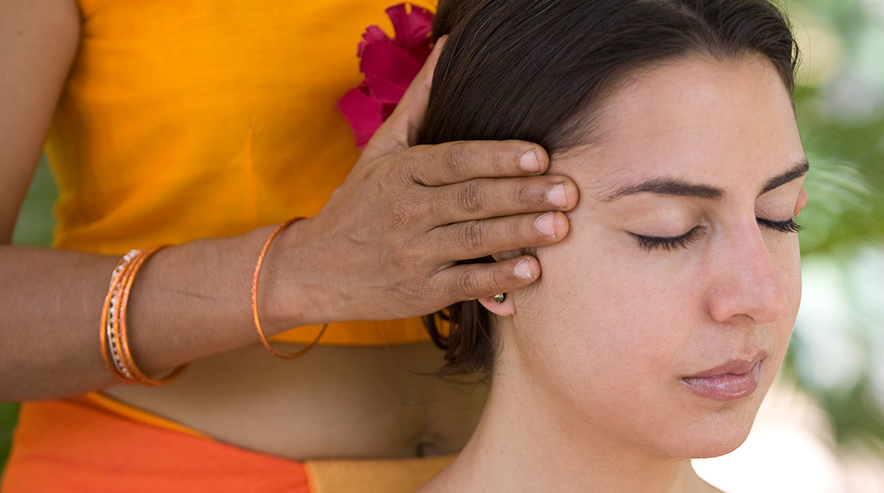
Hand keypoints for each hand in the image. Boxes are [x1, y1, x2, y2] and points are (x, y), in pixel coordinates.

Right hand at [264, 37, 578, 326]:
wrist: (315, 270)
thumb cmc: (359, 204)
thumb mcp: (381, 150)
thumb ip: (419, 103)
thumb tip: (447, 49)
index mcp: (402, 172)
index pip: (456, 160)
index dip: (498, 157)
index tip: (539, 154)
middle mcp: (408, 211)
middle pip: (472, 199)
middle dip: (523, 194)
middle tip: (567, 190)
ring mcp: (414, 253)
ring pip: (474, 239)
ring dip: (519, 233)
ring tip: (560, 226)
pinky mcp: (421, 292)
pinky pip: (466, 283)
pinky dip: (499, 278)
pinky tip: (532, 270)